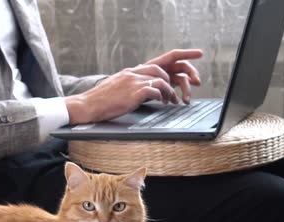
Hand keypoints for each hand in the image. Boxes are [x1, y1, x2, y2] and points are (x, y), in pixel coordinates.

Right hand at [65, 49, 202, 124]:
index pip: (158, 62)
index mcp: (131, 72)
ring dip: (170, 92)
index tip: (196, 54)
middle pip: (162, 69)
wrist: (87, 106)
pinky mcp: (134, 92)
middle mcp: (133, 73)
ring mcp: (133, 81)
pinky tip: (162, 103)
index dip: (181, 56)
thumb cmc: (101, 101)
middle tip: (180, 91)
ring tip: (171, 102)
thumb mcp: (117, 89)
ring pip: (161, 80)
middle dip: (176, 79)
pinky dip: (162, 97)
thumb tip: (145, 91)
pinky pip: (155, 91)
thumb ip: (131, 86)